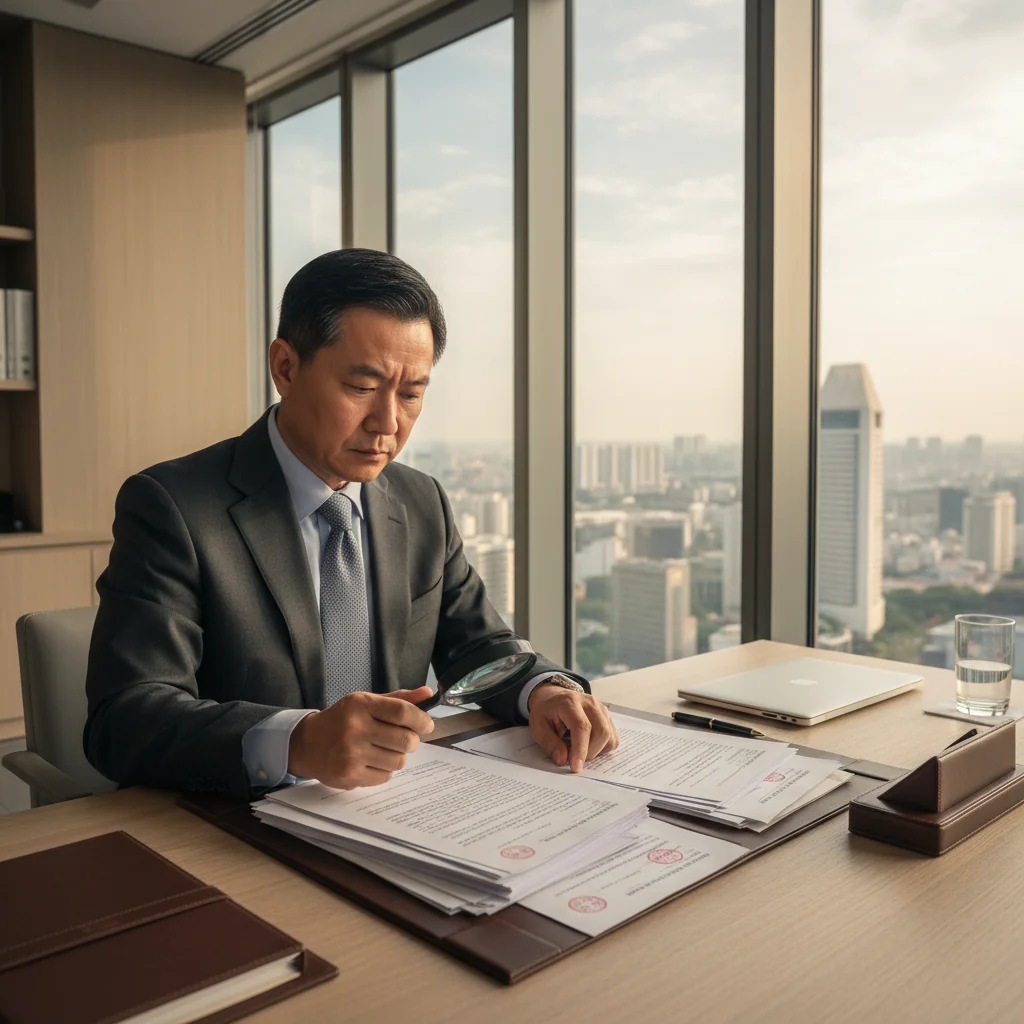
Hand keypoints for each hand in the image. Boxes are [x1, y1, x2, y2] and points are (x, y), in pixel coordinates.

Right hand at [287, 686, 434, 789]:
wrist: (307, 743)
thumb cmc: (342, 720)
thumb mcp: (366, 702)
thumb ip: (398, 699)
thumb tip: (428, 694)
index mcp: (360, 705)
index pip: (402, 712)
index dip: (421, 720)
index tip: (427, 725)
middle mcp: (355, 728)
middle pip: (406, 740)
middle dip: (412, 741)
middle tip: (403, 739)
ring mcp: (351, 754)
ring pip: (399, 761)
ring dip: (397, 756)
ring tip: (383, 750)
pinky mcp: (349, 775)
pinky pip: (385, 777)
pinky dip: (384, 770)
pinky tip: (371, 761)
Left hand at [527, 683, 618, 772]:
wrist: (553, 696)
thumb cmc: (545, 711)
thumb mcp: (537, 726)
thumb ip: (549, 743)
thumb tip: (562, 760)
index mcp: (570, 702)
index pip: (582, 727)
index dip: (581, 749)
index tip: (575, 767)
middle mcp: (589, 703)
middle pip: (601, 732)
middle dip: (589, 753)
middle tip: (574, 759)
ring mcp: (601, 709)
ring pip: (610, 736)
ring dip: (597, 751)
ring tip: (580, 750)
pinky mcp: (607, 716)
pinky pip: (613, 737)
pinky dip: (604, 747)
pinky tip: (589, 745)